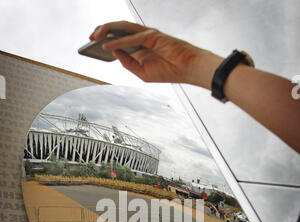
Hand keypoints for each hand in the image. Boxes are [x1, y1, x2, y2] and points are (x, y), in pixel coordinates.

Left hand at [89, 21, 221, 88]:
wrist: (187, 70)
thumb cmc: (169, 71)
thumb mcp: (142, 72)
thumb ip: (128, 63)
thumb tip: (114, 53)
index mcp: (139, 47)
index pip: (119, 39)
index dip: (105, 39)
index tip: (91, 43)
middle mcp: (141, 38)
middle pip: (118, 30)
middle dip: (102, 32)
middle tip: (89, 37)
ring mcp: (147, 35)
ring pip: (122, 28)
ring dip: (107, 30)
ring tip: (94, 36)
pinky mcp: (152, 36)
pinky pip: (132, 37)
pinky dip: (119, 40)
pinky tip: (107, 45)